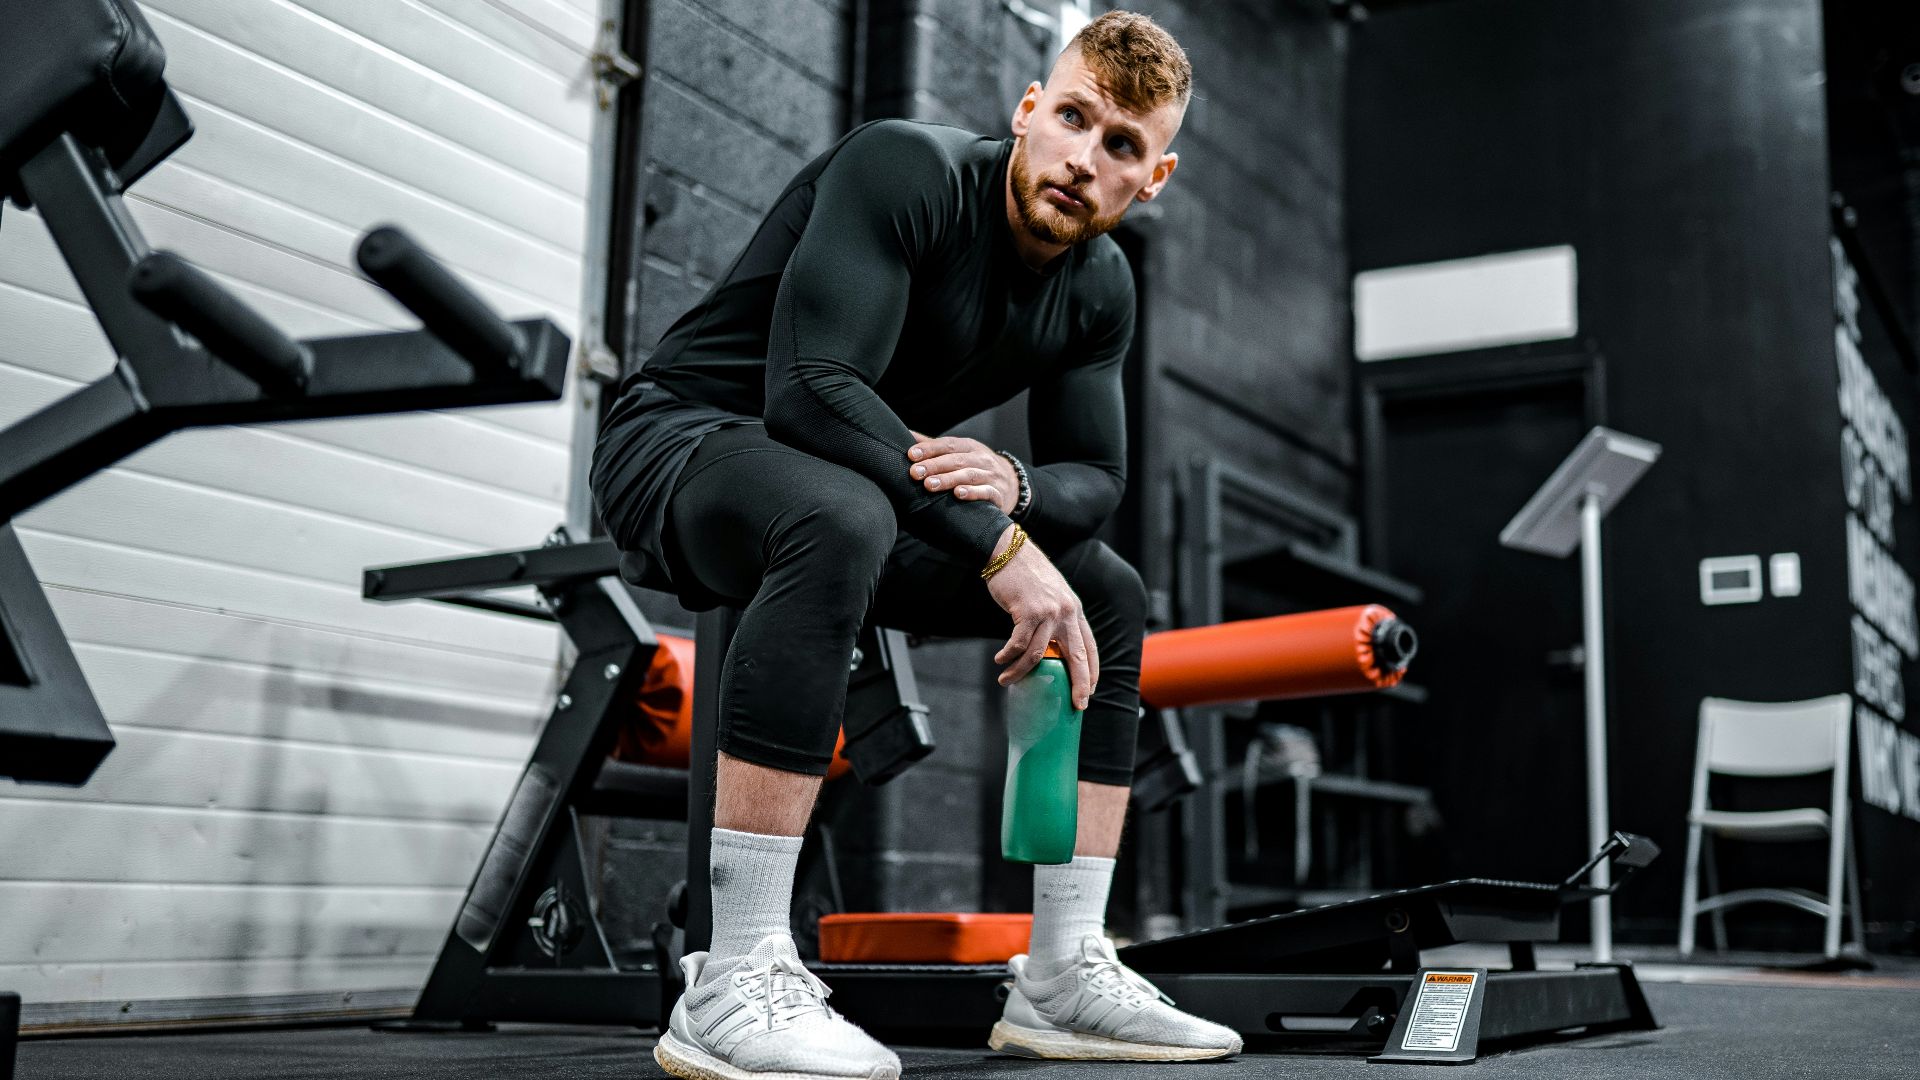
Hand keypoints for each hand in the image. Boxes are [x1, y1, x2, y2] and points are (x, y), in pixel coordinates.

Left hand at [906, 430, 1019, 515]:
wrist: (1012, 484)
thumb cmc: (977, 467)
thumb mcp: (960, 453)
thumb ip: (934, 447)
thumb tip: (907, 435)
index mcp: (969, 447)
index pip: (948, 445)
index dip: (929, 449)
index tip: (911, 455)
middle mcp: (981, 458)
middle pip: (956, 460)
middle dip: (934, 466)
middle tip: (915, 473)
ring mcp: (991, 476)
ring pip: (968, 475)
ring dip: (948, 479)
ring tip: (929, 485)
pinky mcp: (998, 494)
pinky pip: (986, 492)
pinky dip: (972, 492)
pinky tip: (958, 494)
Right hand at [982, 524, 1098, 709]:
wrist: (1009, 551)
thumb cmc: (1027, 576)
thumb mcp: (1051, 596)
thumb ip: (1056, 620)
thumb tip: (1050, 650)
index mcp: (1075, 611)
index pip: (1090, 647)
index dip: (1092, 671)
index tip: (1091, 691)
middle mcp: (1067, 612)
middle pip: (1077, 656)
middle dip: (1079, 684)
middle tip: (1076, 704)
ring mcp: (1048, 612)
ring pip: (1039, 655)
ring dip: (1021, 672)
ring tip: (1006, 680)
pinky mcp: (1028, 611)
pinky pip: (1019, 643)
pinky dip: (1008, 656)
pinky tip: (999, 660)